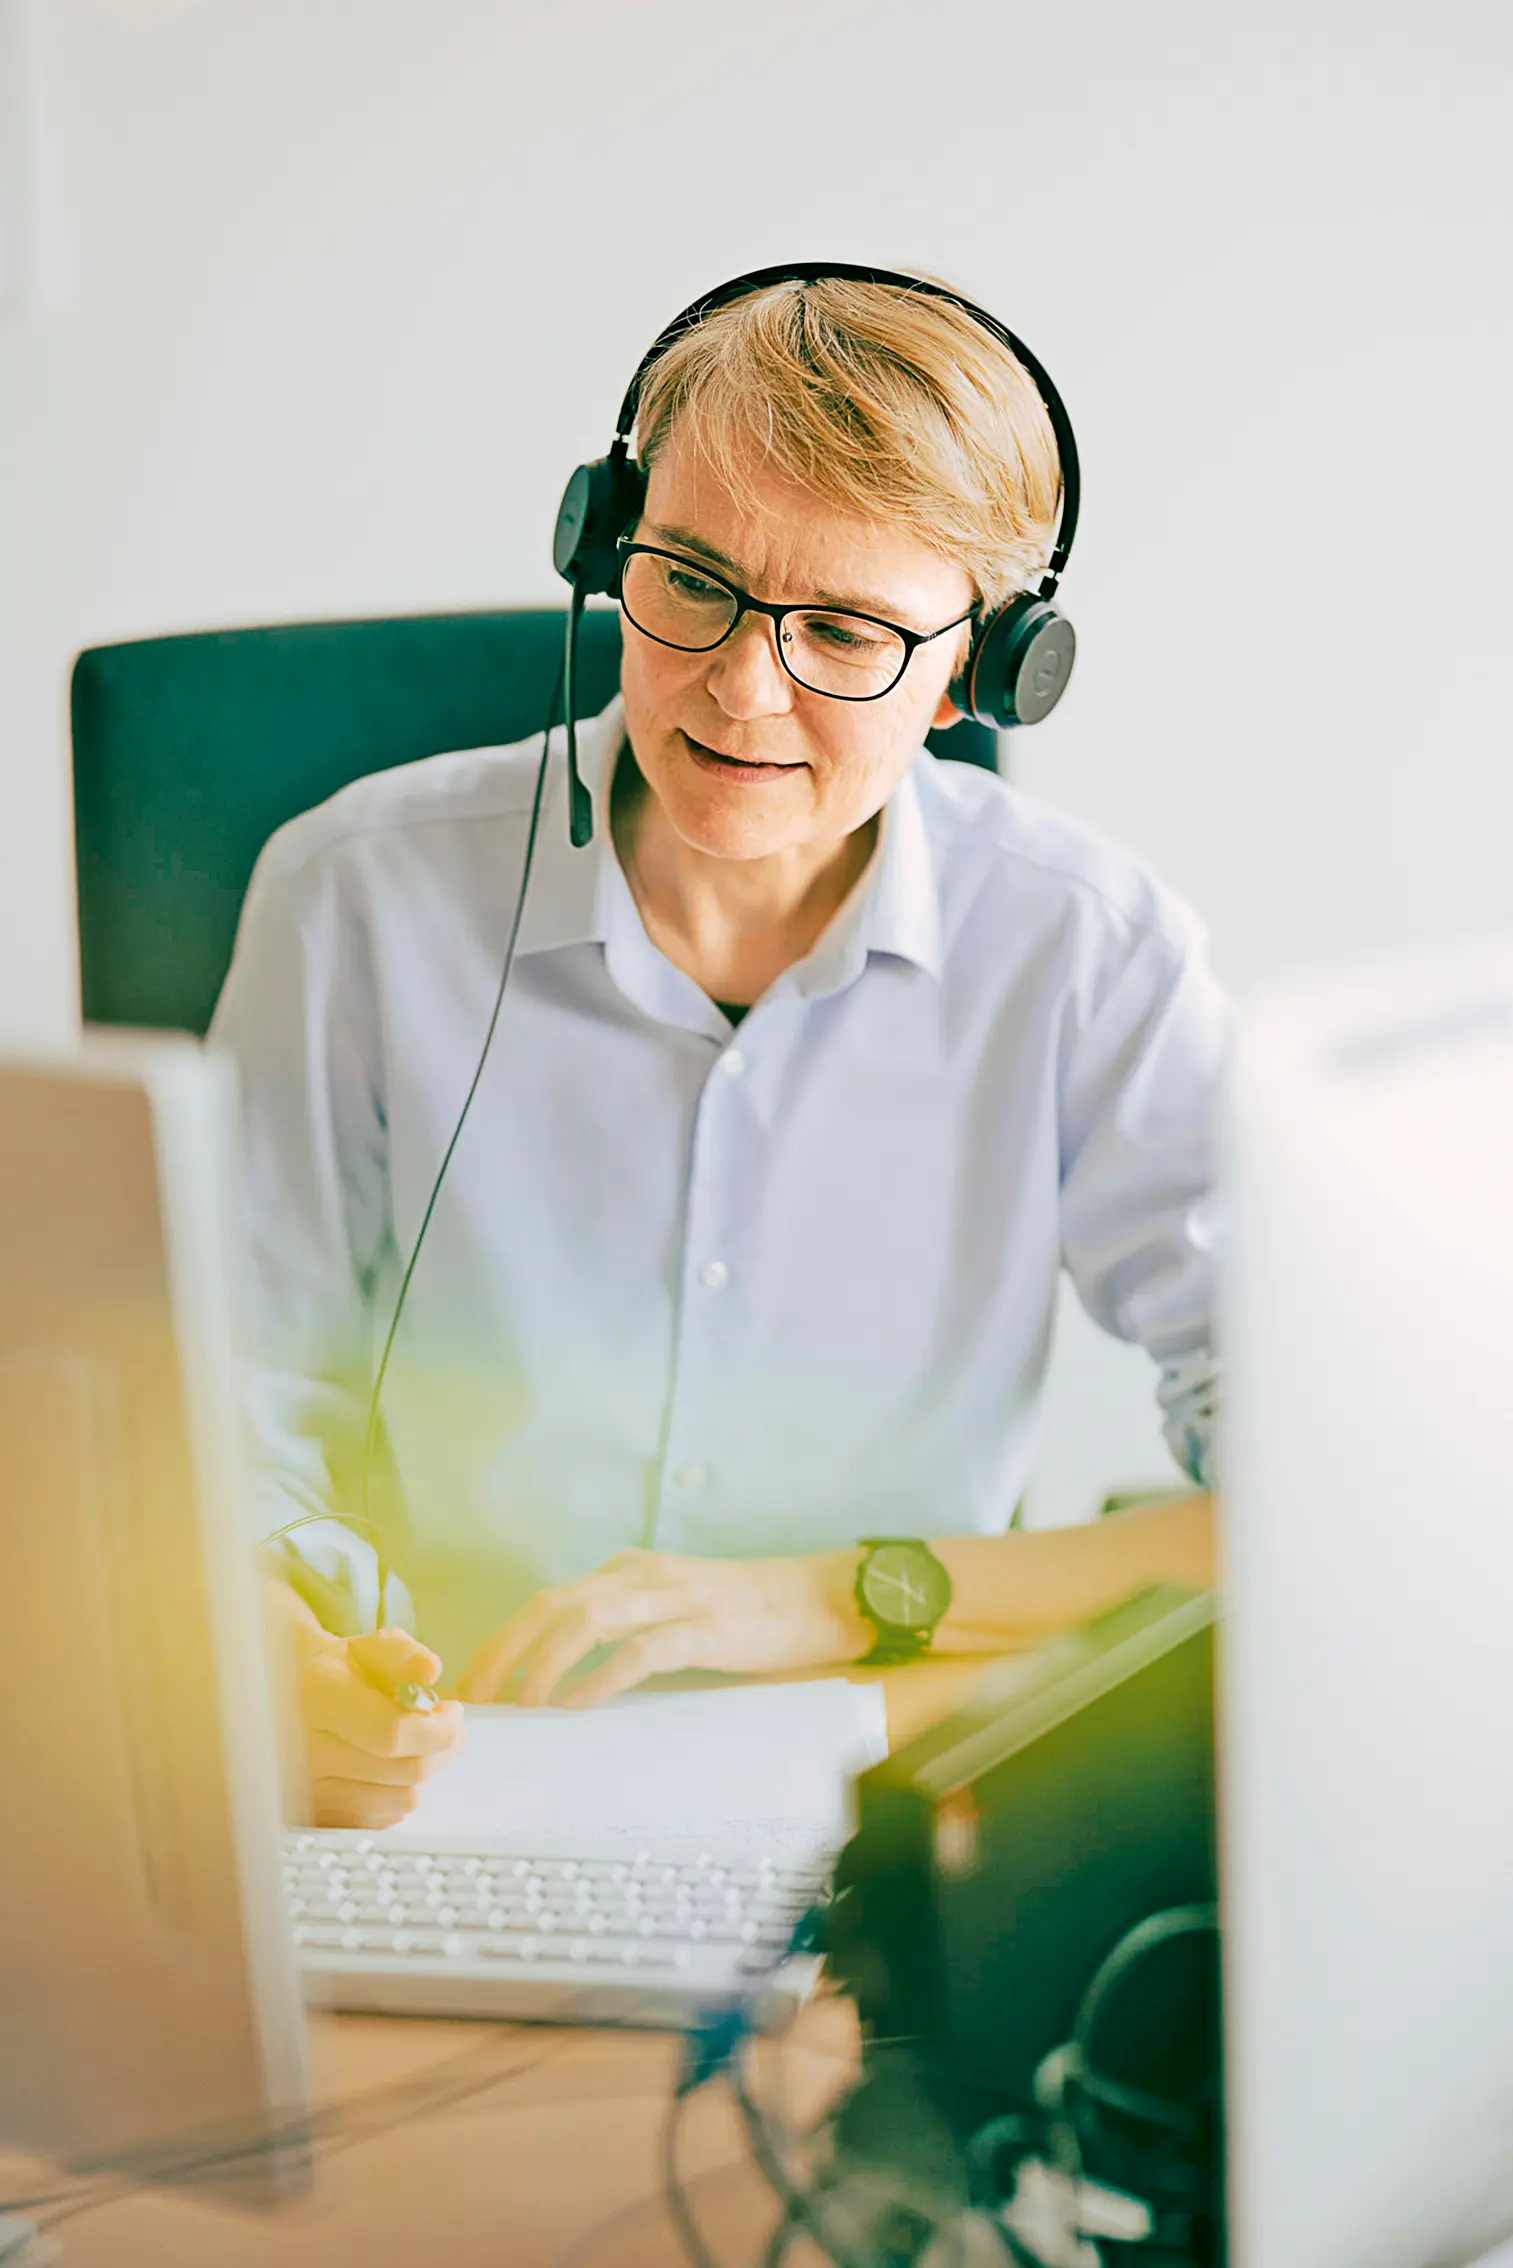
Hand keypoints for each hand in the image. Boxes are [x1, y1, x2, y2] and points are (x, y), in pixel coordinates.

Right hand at [271, 1586, 466, 1827]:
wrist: (287, 1702)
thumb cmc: (338, 1672)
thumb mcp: (367, 1648)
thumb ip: (401, 1654)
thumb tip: (429, 1671)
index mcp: (318, 1697)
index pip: (393, 1733)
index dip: (437, 1728)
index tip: (452, 1711)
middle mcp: (306, 1750)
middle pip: (406, 1770)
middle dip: (441, 1747)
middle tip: (445, 1726)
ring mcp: (308, 1791)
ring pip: (401, 1800)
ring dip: (422, 1771)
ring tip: (415, 1745)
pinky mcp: (317, 1819)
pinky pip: (383, 1819)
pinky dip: (397, 1794)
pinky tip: (388, 1767)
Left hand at [458, 1547, 869, 1709]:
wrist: (820, 1598)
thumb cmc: (746, 1614)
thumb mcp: (674, 1608)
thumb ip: (627, 1628)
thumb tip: (564, 1680)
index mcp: (628, 1572)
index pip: (547, 1602)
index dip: (502, 1641)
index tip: (475, 1685)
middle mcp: (641, 1575)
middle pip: (550, 1607)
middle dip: (503, 1652)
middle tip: (474, 1701)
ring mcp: (673, 1598)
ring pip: (585, 1621)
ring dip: (542, 1665)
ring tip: (520, 1707)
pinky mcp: (706, 1627)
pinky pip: (640, 1650)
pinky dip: (601, 1678)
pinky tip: (579, 1706)